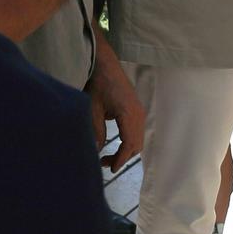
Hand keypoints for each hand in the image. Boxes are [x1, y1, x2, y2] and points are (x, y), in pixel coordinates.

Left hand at [89, 55, 144, 170]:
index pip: (129, 144)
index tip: (112, 170)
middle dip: (123, 157)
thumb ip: (97, 131)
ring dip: (126, 149)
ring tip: (108, 155)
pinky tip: (116, 141)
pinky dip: (129, 140)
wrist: (105, 64)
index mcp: (129, 115)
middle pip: (136, 144)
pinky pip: (137, 130)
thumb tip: (98, 150)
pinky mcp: (136, 108)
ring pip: (138, 138)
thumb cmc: (98, 84)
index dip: (121, 159)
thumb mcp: (93, 109)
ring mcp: (139, 111)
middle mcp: (138, 114)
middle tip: (104, 163)